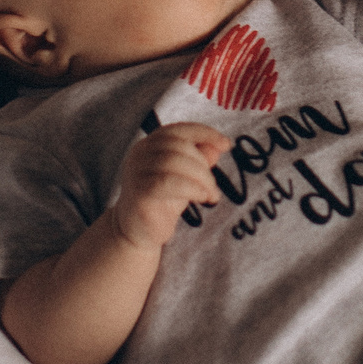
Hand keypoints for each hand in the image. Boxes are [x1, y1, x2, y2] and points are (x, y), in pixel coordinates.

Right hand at [110, 123, 225, 249]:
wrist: (137, 233)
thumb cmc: (161, 203)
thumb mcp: (185, 178)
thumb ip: (198, 160)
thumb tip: (217, 147)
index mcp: (149, 145)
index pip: (178, 130)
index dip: (204, 133)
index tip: (226, 144)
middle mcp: (140, 154)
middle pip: (179, 146)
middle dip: (203, 165)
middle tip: (213, 187)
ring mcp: (136, 171)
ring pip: (175, 162)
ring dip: (201, 178)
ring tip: (210, 195)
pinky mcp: (139, 191)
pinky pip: (169, 182)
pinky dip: (191, 188)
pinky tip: (201, 198)